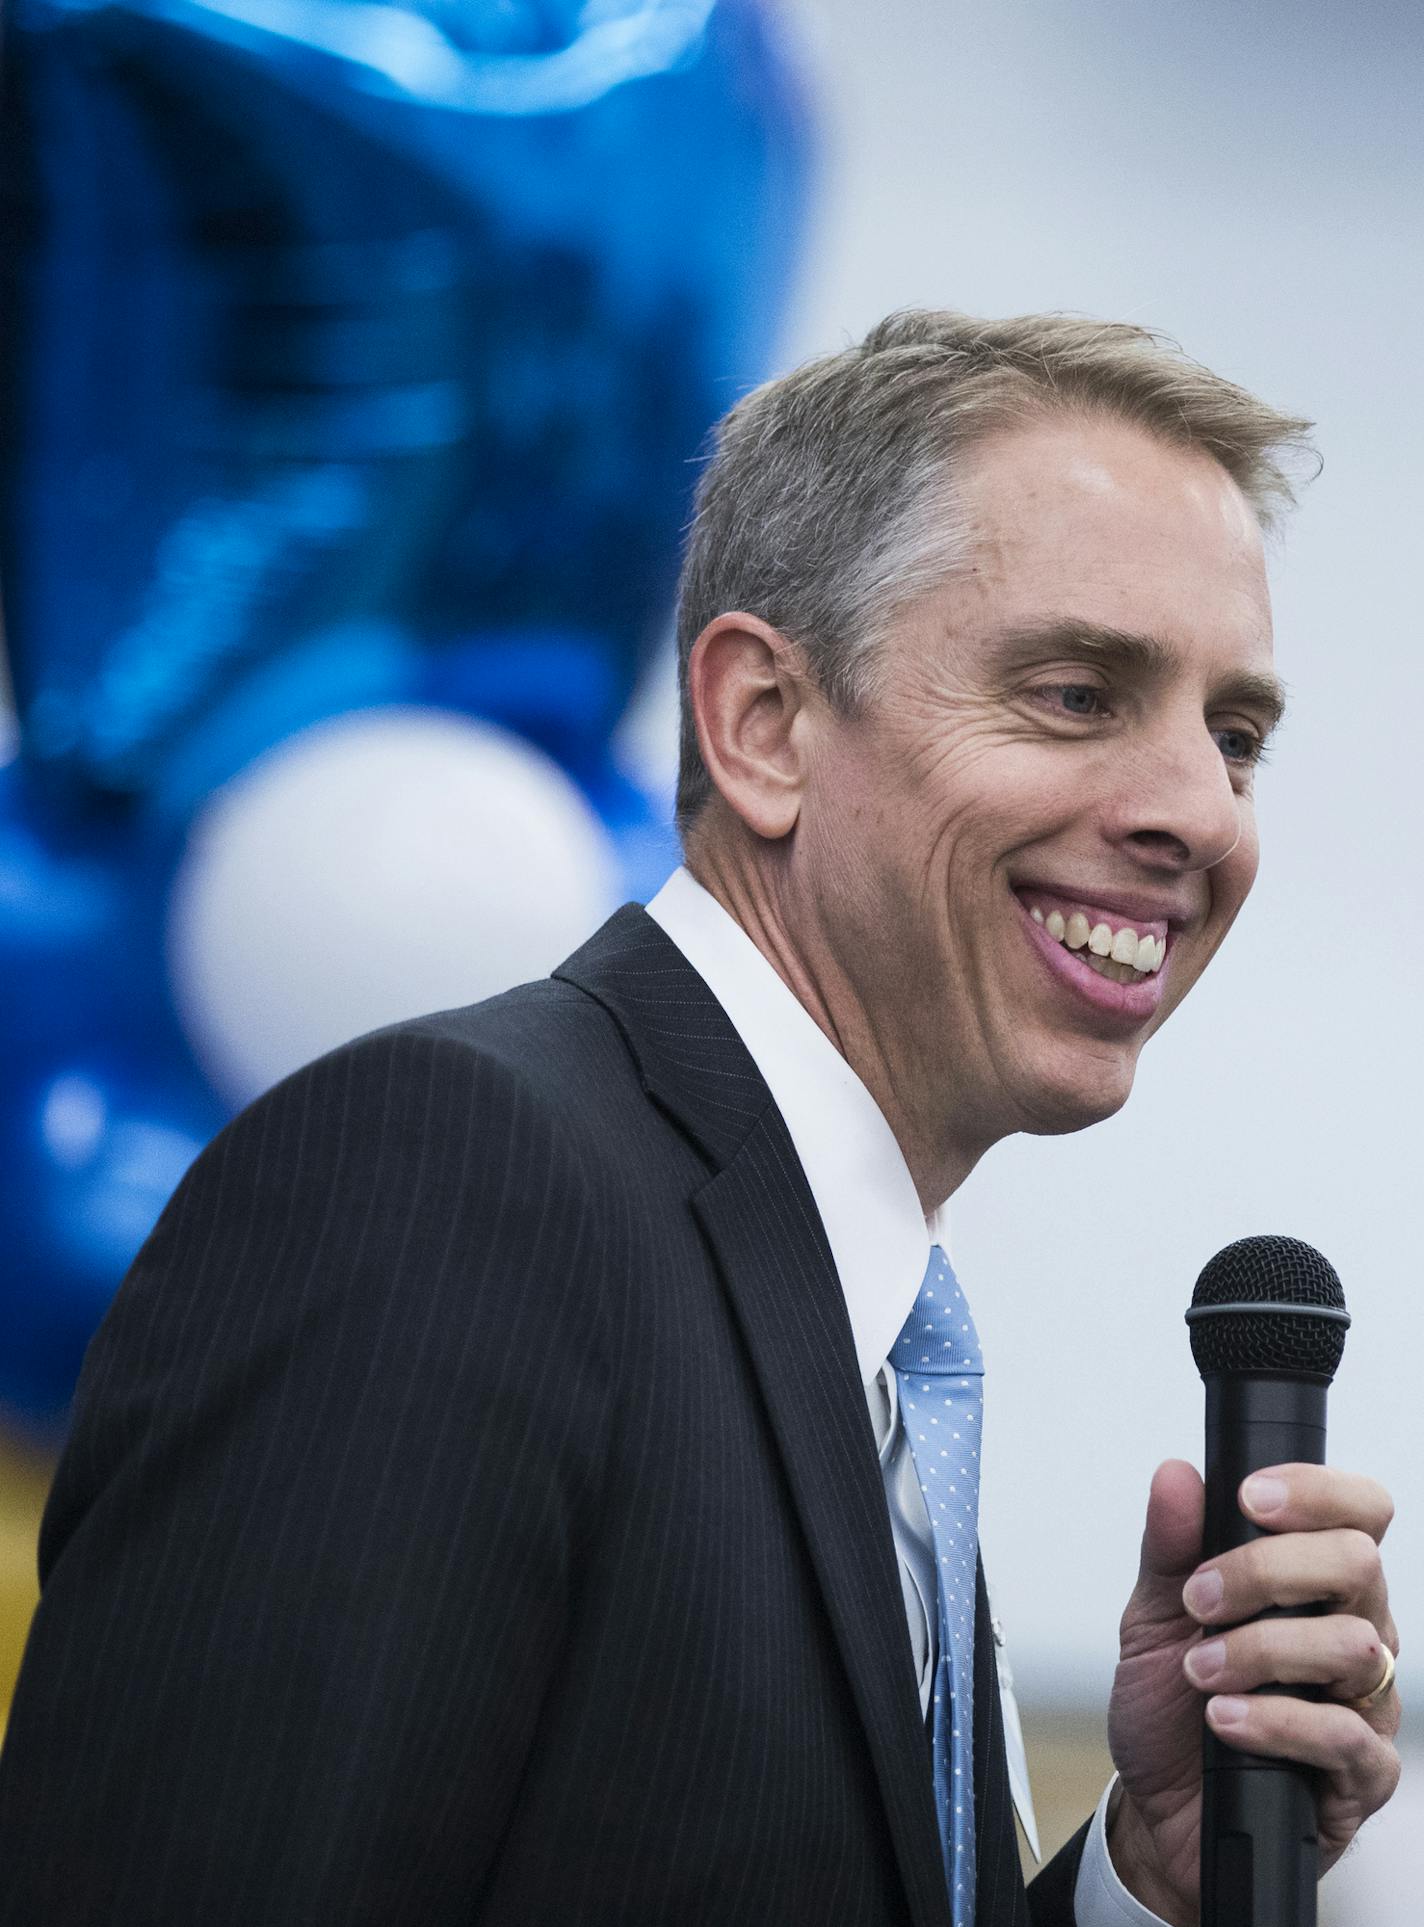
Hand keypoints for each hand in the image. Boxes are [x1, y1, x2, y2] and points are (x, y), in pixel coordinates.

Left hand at [1104, 1459, 1399, 1925]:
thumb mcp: (1152, 1618)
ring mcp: (1365, 1704)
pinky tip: (1226, 1720)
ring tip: (1201, 1671)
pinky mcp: (1362, 1775)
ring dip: (1261, 1650)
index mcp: (1315, 1585)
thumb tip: (1177, 1475)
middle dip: (1267, 1570)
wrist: (1158, 1811)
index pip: (1358, 1513)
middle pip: (1359, 1563)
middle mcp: (1354, 1633)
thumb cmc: (1170, 1709)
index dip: (1317, 1491)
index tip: (1248, 1499)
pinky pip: (1343, 1736)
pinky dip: (1274, 1720)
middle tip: (1202, 1599)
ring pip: (1354, 1646)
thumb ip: (1170, 1547)